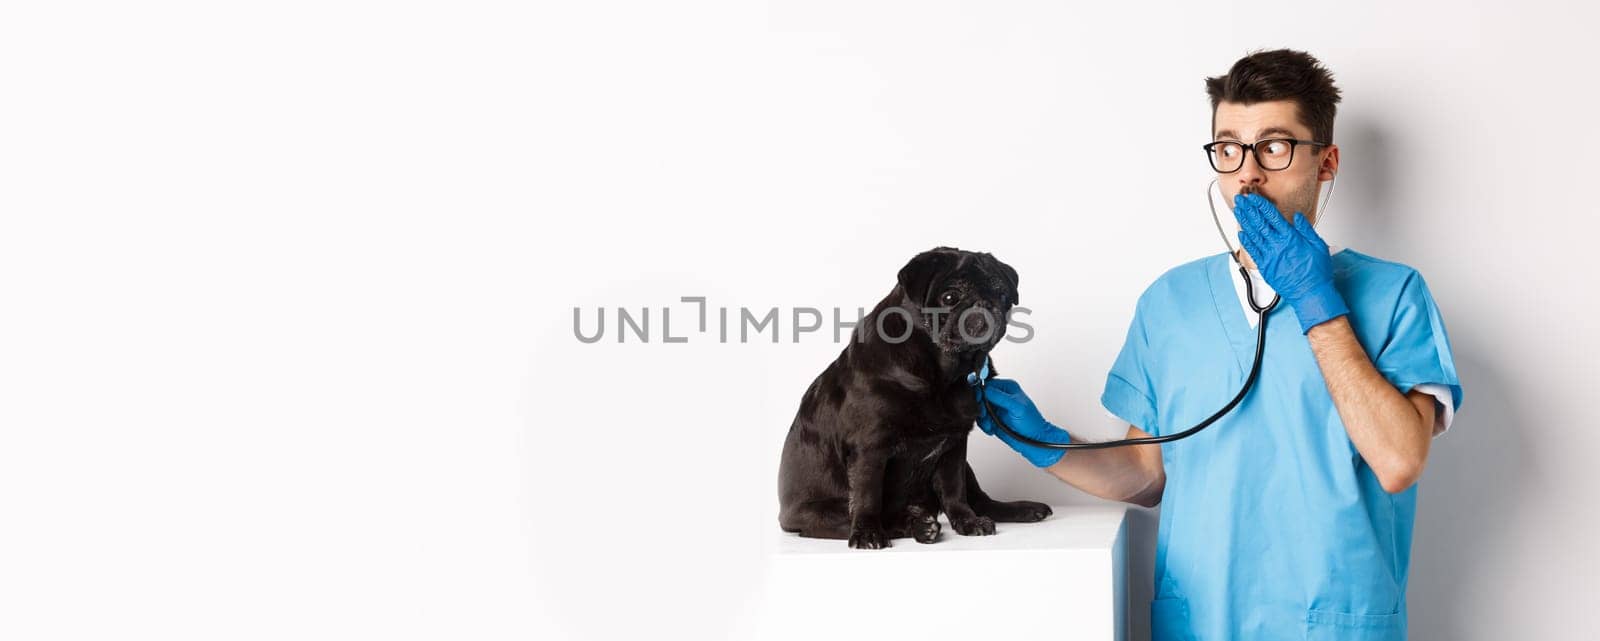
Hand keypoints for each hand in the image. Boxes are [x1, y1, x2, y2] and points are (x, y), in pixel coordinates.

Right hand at [974, 378, 1068, 467]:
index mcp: (1007, 388)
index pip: (988, 384)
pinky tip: (991, 428)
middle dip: (981, 407)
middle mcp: (1000, 396)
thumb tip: (985, 389)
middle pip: (980, 396)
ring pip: (979, 408)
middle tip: (985, 414)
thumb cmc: (1031, 422)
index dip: (981, 392)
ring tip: (990, 425)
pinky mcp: (993, 418)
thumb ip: (1000, 397)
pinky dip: (984, 425)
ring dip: (982, 418)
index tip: (980, 400)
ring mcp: (996, 407)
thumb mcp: (1017, 407)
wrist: (1033, 440)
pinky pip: (981, 419)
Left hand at [1233, 192, 1349, 332]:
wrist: (1311, 293)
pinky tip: (1241, 233)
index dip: (1261, 205)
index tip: (1253, 198)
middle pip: (1259, 223)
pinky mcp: (1265, 267)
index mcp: (1290, 238)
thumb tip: (1297, 217)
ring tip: (1238, 211)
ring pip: (1253, 235)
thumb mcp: (1318, 246)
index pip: (1272, 216)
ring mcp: (1269, 257)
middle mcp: (1277, 246)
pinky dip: (1246, 241)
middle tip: (1240, 200)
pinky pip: (1253, 251)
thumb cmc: (1317, 272)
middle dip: (1248, 209)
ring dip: (1244, 222)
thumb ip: (1306, 229)